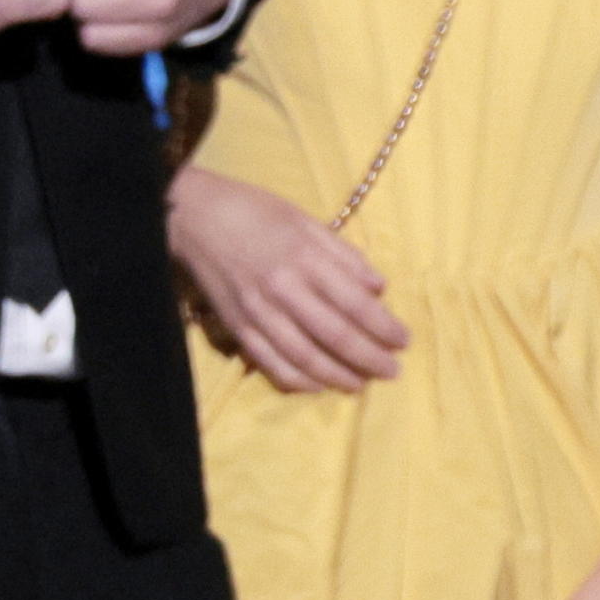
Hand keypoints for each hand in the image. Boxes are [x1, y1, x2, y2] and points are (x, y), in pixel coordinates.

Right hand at [168, 164, 407, 390]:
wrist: (194, 216)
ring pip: (305, 356)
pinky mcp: (237, 326)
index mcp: (306, 259)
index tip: (404, 341)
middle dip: (369, 358)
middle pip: (335, 335)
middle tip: (393, 371)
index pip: (356, 304)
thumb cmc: (257, 213)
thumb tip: (380, 288)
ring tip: (361, 384)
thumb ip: (345, 256)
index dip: (384, 327)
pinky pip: (270, 362)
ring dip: (338, 375)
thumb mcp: (307, 221)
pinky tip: (318, 386)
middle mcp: (284, 289)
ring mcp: (258, 311)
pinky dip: (296, 379)